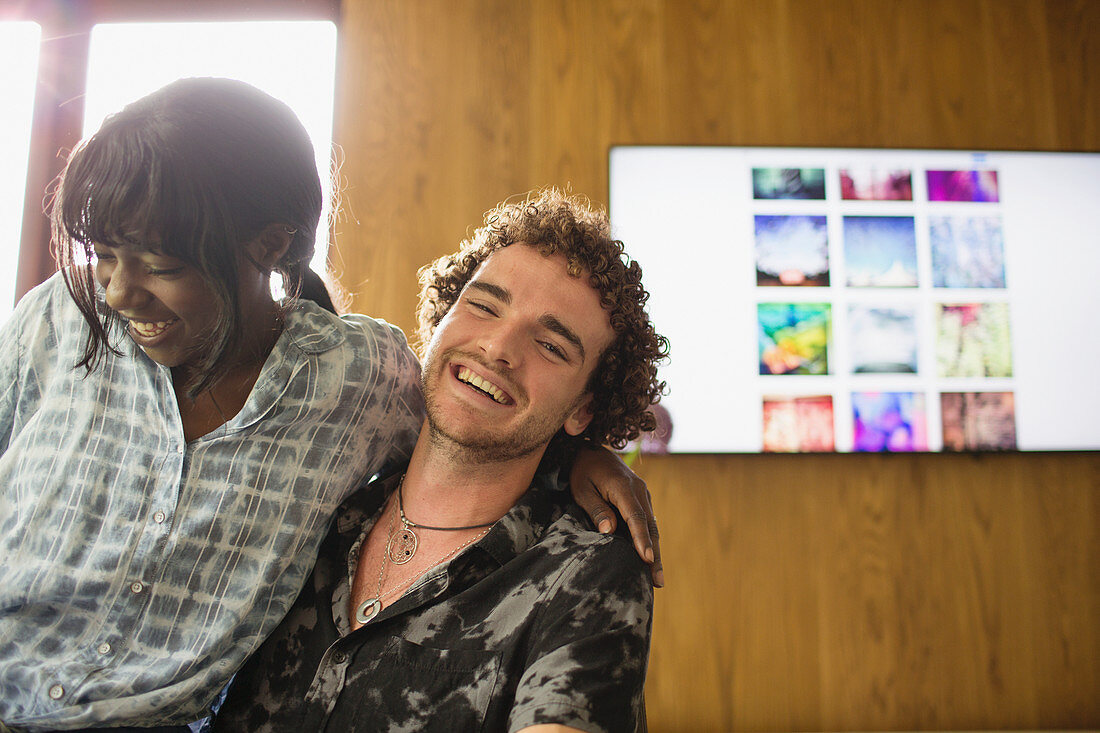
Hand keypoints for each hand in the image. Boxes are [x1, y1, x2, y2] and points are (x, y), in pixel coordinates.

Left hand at [569, 445, 662, 586]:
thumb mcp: (581, 489)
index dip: (641, 539)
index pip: (635, 517)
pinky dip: (650, 539)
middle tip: (657, 580)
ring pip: (652, 525)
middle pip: (650, 526)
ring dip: (655, 550)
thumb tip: (609, 531)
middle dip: (655, 554)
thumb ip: (596, 509)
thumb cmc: (582, 472)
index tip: (647, 559)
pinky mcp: (642, 498)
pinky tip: (650, 558)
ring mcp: (643, 493)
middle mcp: (639, 490)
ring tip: (656, 577)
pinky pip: (648, 521)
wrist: (590, 450)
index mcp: (623, 487)